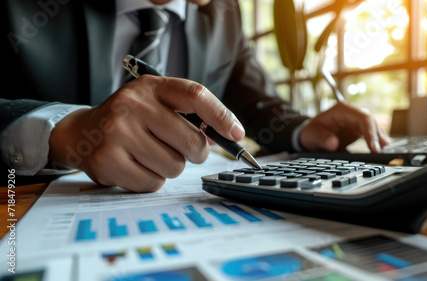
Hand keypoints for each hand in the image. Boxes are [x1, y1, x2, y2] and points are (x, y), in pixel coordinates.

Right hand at [48, 75, 244, 191]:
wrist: (83, 133)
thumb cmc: (130, 119)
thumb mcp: (156, 104)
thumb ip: (190, 116)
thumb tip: (228, 135)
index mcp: (151, 87)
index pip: (195, 95)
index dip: (222, 116)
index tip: (237, 134)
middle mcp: (133, 105)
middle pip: (192, 141)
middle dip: (196, 153)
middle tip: (184, 150)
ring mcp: (118, 133)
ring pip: (175, 166)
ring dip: (170, 167)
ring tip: (150, 155)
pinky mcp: (109, 161)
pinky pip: (153, 183)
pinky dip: (151, 180)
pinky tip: (136, 165)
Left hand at [299, 102, 389, 152]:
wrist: (311, 134)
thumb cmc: (311, 132)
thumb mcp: (312, 135)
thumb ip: (321, 139)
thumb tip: (333, 144)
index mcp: (342, 110)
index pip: (362, 117)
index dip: (370, 131)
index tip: (373, 146)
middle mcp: (351, 113)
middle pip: (370, 121)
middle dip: (377, 135)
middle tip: (380, 150)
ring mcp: (356, 120)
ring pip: (373, 126)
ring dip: (379, 137)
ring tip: (385, 149)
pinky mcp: (358, 128)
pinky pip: (371, 132)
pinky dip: (376, 140)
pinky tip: (381, 148)